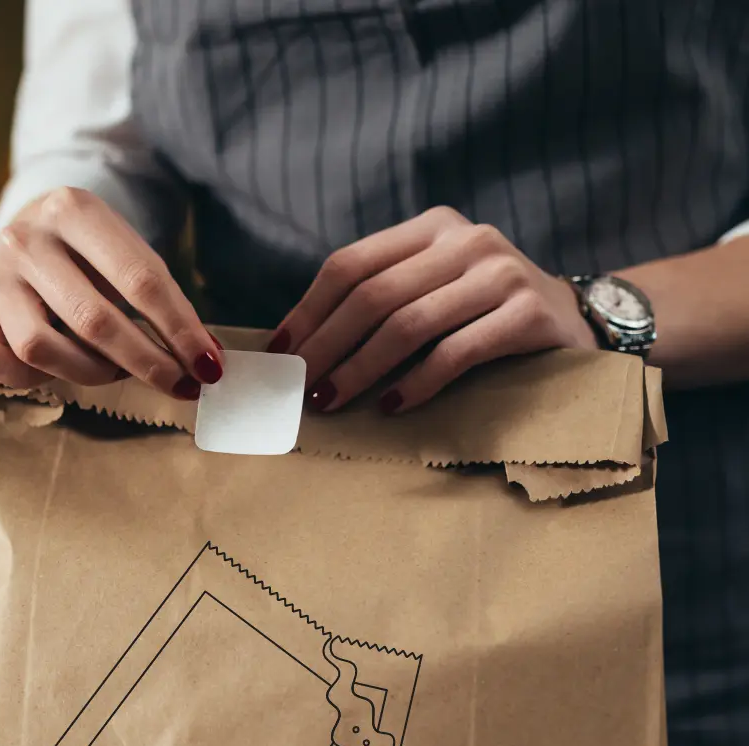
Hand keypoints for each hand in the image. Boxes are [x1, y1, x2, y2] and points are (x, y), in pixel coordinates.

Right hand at [0, 187, 221, 398]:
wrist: (33, 227)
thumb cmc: (97, 253)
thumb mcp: (131, 255)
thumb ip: (164, 300)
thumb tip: (205, 357)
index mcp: (74, 210)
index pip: (140, 281)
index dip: (180, 331)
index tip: (208, 366)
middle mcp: (27, 238)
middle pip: (95, 320)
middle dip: (148, 363)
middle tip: (181, 385)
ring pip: (43, 348)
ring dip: (93, 373)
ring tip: (117, 370)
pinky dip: (33, 379)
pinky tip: (60, 368)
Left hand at [268, 206, 597, 413]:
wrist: (575, 323)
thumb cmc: (485, 314)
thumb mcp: (436, 287)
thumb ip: (385, 298)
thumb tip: (303, 345)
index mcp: (432, 228)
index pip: (352, 264)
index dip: (309, 310)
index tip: (281, 351)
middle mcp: (466, 240)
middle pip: (374, 295)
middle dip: (328, 346)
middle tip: (302, 387)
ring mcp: (500, 273)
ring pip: (409, 324)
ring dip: (361, 369)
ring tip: (333, 401)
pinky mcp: (527, 314)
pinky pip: (455, 353)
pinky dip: (416, 383)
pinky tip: (390, 406)